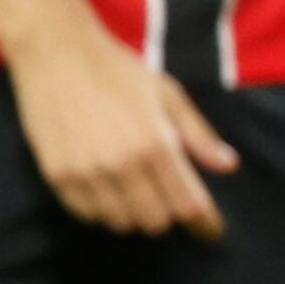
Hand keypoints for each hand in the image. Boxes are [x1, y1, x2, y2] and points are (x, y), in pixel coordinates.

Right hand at [14, 26, 234, 236]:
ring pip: (120, 223)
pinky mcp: (57, 175)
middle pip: (155, 222)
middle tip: (164, 195)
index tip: (212, 231)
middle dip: (166, 214)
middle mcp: (122, 164)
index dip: (205, 224)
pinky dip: (101, 209)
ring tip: (132, 188)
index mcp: (156, 143)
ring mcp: (86, 173)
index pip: (187, 204)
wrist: (56, 52)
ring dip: (132, 213)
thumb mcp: (167, 93)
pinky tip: (105, 188)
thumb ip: (198, 134)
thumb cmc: (117, 70)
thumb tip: (229, 166)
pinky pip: (87, 214)